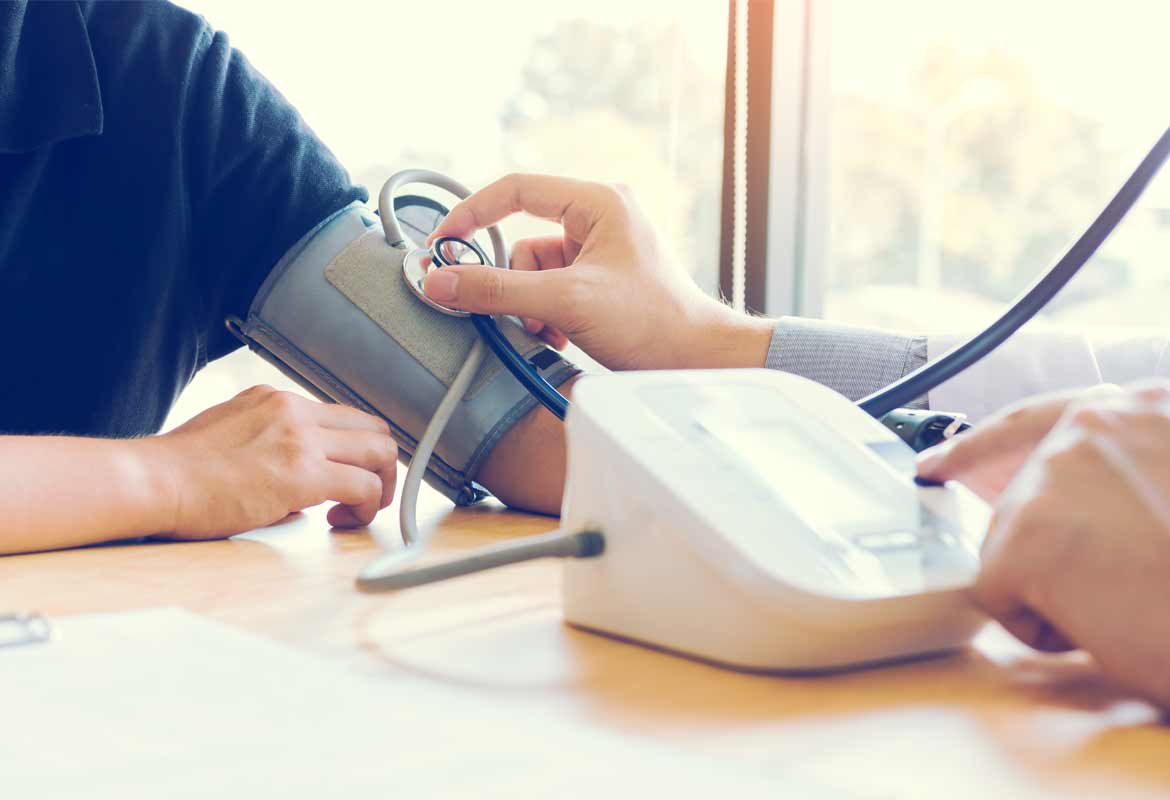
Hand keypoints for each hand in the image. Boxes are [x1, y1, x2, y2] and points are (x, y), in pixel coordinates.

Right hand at [144, 385, 397, 536]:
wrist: (153, 481)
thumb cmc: (178, 471)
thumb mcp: (229, 434)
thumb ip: (270, 448)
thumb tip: (300, 492)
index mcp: (275, 400)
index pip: (342, 417)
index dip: (356, 450)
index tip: (348, 475)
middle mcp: (294, 410)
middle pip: (373, 429)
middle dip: (380, 466)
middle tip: (365, 495)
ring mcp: (301, 439)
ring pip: (380, 452)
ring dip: (380, 486)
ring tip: (357, 510)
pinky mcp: (303, 473)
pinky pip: (364, 486)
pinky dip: (366, 507)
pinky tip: (341, 521)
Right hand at [421, 173, 773, 370]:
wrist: (694, 361)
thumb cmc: (651, 321)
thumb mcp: (565, 301)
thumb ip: (497, 290)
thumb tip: (440, 281)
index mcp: (598, 202)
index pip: (516, 190)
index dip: (473, 213)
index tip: (443, 244)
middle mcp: (599, 220)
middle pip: (522, 240)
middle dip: (514, 283)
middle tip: (513, 311)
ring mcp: (598, 252)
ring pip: (532, 272)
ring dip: (531, 306)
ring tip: (552, 330)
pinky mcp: (597, 282)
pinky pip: (550, 291)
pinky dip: (546, 315)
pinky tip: (562, 336)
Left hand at [954, 382, 1169, 706]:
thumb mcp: (1169, 484)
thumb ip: (1126, 473)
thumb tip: (1068, 499)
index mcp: (1146, 407)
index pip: (1046, 414)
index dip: (984, 441)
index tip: (938, 460)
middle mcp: (1094, 424)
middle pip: (1023, 493)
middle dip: (1048, 544)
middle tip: (1102, 576)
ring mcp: (1052, 476)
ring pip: (1014, 543)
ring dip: (1061, 583)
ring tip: (1133, 600)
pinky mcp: (1025, 539)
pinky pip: (1000, 595)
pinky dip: (1044, 626)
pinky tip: (1105, 627)